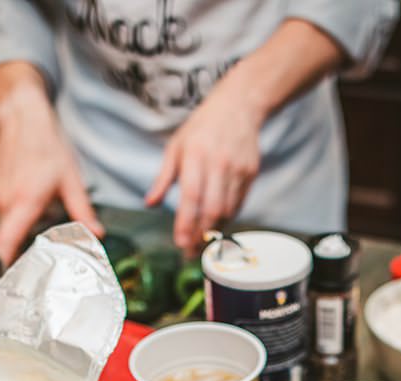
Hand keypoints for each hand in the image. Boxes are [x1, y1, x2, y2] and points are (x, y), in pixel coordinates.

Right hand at [0, 63, 102, 262]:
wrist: (22, 116)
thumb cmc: (47, 145)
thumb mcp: (72, 180)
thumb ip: (83, 211)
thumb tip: (96, 234)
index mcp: (24, 202)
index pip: (6, 243)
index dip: (3, 265)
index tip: (5, 283)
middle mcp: (5, 201)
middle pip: (11, 237)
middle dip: (25, 245)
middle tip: (43, 250)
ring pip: (10, 222)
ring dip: (24, 223)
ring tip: (42, 210)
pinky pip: (5, 208)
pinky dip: (18, 208)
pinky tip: (32, 194)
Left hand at [146, 87, 262, 254]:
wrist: (239, 106)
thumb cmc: (202, 127)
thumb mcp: (176, 146)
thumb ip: (163, 177)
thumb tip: (149, 204)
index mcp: (195, 155)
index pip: (191, 198)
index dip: (186, 224)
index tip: (180, 244)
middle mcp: (218, 164)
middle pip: (211, 209)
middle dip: (200, 235)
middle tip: (190, 252)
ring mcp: (238, 169)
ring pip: (227, 210)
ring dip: (214, 229)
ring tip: (201, 241)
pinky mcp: (251, 173)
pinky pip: (239, 203)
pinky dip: (227, 217)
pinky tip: (216, 223)